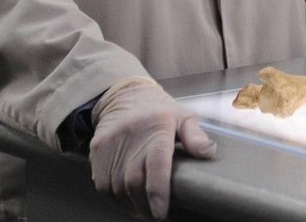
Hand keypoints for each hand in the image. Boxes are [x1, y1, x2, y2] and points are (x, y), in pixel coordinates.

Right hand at [88, 76, 215, 219]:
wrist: (124, 96)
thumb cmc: (159, 111)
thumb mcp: (183, 117)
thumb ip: (196, 136)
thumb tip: (208, 152)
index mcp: (157, 128)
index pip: (156, 165)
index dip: (158, 192)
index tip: (161, 212)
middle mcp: (131, 137)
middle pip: (134, 182)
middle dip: (145, 205)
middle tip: (156, 214)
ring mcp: (110, 145)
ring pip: (117, 187)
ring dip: (130, 203)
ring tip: (143, 208)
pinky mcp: (97, 151)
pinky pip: (103, 184)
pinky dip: (115, 196)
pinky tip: (127, 197)